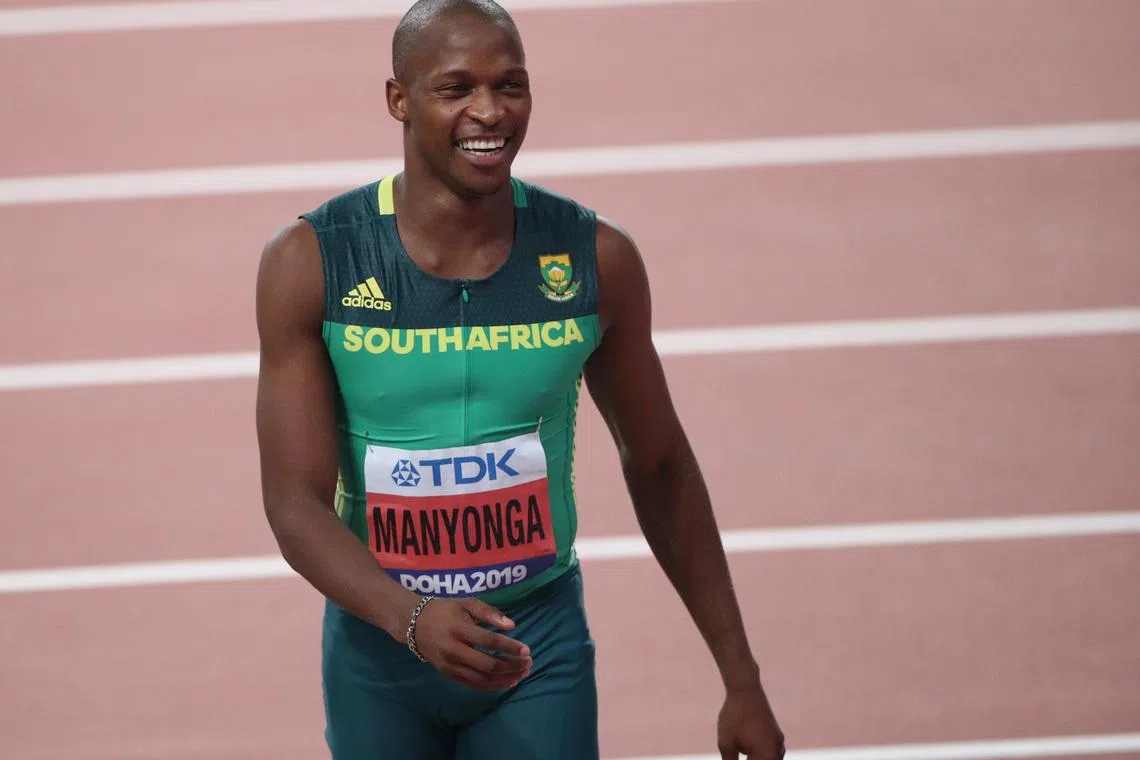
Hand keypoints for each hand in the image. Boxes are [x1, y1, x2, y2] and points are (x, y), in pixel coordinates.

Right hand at [409, 596, 532, 690]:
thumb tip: (512, 625)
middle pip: (488, 664)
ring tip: (522, 675)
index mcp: (459, 629)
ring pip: (482, 679)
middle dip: (511, 666)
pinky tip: (506, 682)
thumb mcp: (466, 603)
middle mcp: (454, 650)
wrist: (415, 625)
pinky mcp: (448, 675)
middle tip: (529, 663)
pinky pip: (473, 685)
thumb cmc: (445, 611)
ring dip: (505, 678)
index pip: (488, 641)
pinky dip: (492, 686)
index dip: (509, 647)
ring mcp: (450, 665)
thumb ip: (489, 612)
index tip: (527, 650)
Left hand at [717, 682, 784, 759]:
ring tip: (743, 753)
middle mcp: (777, 752)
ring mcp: (779, 744)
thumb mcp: (726, 744)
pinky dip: (762, 758)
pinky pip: (771, 755)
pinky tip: (750, 754)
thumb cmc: (734, 717)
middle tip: (735, 756)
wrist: (745, 689)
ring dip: (757, 759)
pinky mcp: (776, 737)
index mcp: (766, 757)